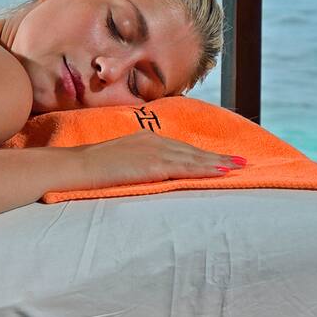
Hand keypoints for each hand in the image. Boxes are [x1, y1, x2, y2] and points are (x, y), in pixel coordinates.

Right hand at [74, 133, 245, 188]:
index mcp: (146, 140)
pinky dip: (204, 168)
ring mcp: (153, 151)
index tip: (222, 158)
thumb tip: (150, 177)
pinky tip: (220, 172)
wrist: (74, 167)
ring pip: (193, 158)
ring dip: (217, 162)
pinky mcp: (152, 164)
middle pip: (192, 151)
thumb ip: (138, 167)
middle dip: (217, 157)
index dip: (202, 154)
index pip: (181, 148)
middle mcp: (153, 141)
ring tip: (238, 167)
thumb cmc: (90, 171)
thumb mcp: (120, 165)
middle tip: (242, 161)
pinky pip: (184, 167)